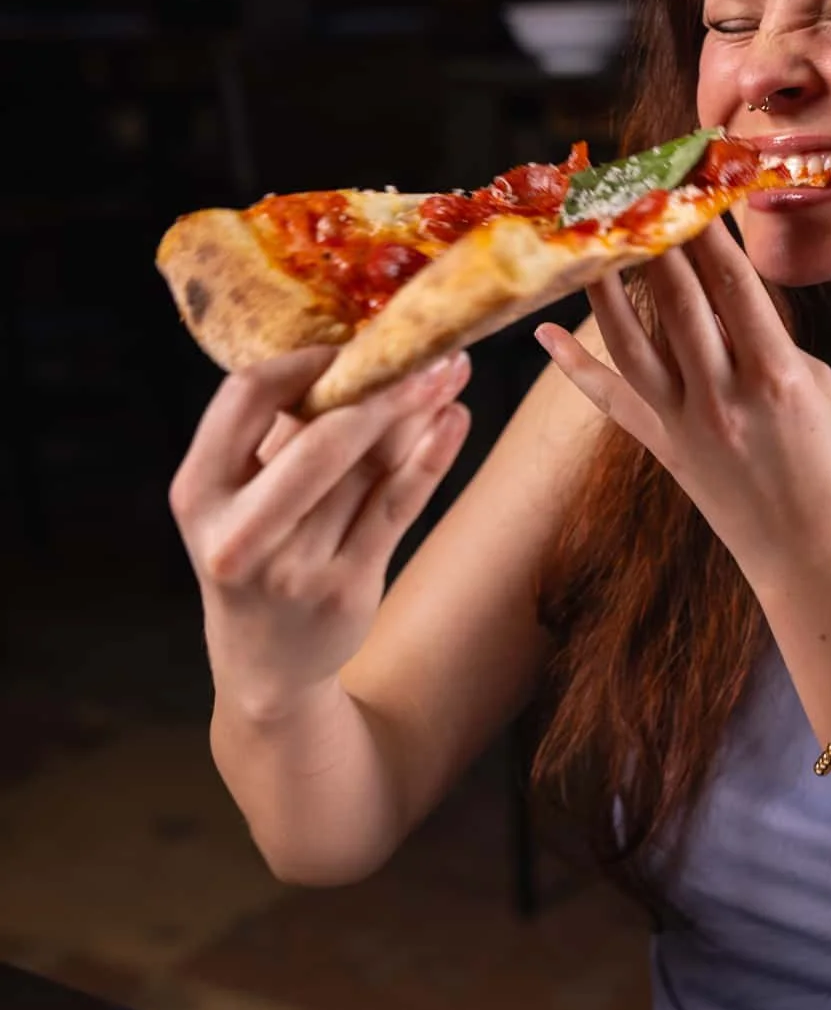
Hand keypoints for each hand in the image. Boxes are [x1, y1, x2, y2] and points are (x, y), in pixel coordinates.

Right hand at [169, 348, 470, 717]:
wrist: (266, 665)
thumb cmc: (258, 554)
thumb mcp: (242, 499)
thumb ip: (283, 435)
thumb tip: (359, 352)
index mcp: (198, 492)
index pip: (246, 397)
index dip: (304, 362)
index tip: (350, 344)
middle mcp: (239, 534)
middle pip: (318, 439)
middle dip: (380, 389)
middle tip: (426, 353)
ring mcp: (294, 567)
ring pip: (367, 469)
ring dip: (416, 413)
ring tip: (449, 374)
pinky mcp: (346, 588)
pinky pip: (398, 507)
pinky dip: (431, 458)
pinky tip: (453, 421)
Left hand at [535, 221, 830, 591]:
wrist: (813, 558)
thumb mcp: (816, 386)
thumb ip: (769, 336)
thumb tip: (727, 288)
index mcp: (775, 376)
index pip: (733, 284)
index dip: (706, 228)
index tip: (688, 181)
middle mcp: (722, 397)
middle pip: (676, 300)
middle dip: (653, 237)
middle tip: (628, 188)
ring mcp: (685, 425)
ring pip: (632, 341)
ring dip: (604, 286)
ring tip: (581, 239)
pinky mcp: (662, 449)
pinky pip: (611, 401)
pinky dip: (575, 367)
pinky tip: (544, 334)